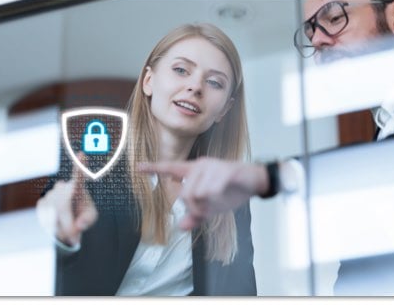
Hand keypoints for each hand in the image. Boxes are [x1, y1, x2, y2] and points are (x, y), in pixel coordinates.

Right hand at [36, 152, 97, 246]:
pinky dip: (54, 228)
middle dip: (68, 225)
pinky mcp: (42, 203)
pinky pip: (46, 220)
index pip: (79, 176)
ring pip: (54, 216)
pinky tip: (58, 223)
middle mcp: (63, 188)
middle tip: (75, 236)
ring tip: (68, 227)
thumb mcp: (90, 217)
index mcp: (78, 188)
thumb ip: (88, 220)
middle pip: (63, 208)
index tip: (82, 153)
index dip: (80, 166)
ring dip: (62, 228)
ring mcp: (51, 194)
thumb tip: (79, 225)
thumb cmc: (83, 213)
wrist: (68, 216)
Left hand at [139, 158, 267, 229]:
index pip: (170, 168)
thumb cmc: (231, 191)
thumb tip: (181, 226)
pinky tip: (225, 194)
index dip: (153, 168)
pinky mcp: (224, 170)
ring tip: (218, 201)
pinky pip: (211, 191)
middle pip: (185, 194)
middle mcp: (200, 166)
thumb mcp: (212, 206)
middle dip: (196, 208)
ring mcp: (212, 167)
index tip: (138, 167)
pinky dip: (217, 198)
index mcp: (194, 171)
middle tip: (207, 210)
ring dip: (207, 205)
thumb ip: (196, 214)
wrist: (255, 181)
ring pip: (197, 194)